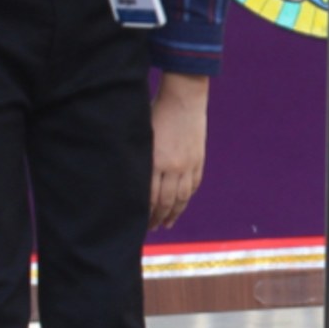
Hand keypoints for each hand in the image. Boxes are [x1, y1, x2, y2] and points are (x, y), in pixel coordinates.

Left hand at [149, 73, 208, 229]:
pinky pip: (193, 185)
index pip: (150, 196)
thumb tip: (130, 179)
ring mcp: (188, 164)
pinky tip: (181, 205)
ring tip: (167, 223)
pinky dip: (187, 198)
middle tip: (151, 228)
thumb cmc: (156, 112)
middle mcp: (173, 166)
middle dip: (157, 217)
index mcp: (155, 161)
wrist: (184, 98)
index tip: (139, 222)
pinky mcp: (198, 159)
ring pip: (182, 197)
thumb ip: (139, 158)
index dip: (145, 212)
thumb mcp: (142, 136)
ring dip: (174, 213)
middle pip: (166, 200)